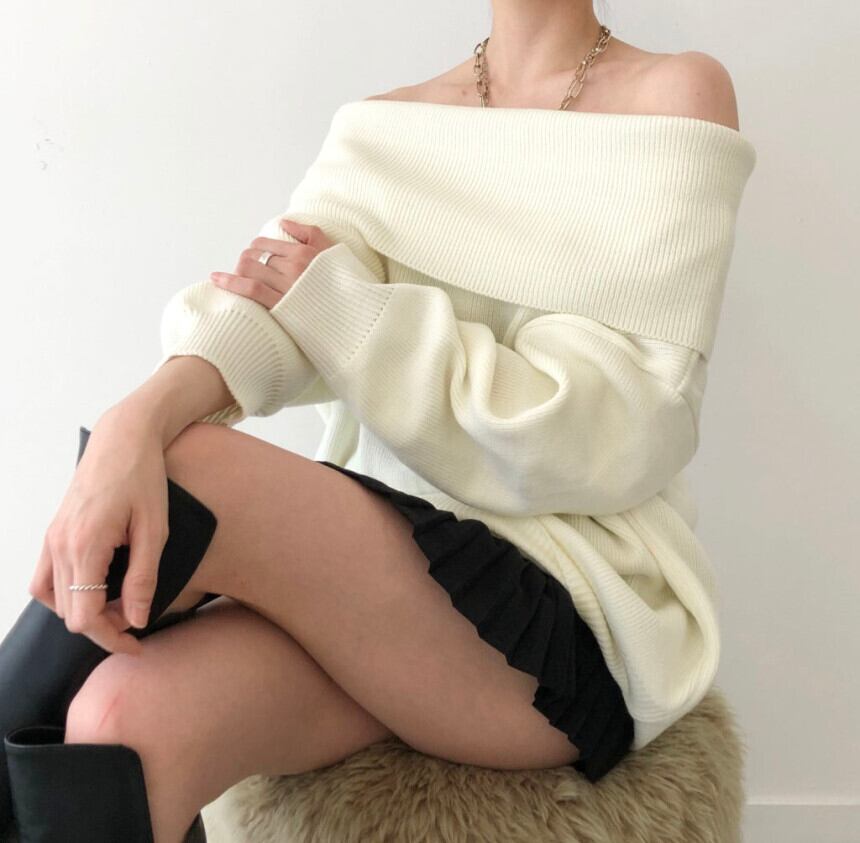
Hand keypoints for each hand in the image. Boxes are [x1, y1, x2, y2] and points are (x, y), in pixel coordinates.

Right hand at [29, 415, 170, 654]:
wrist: (123, 438)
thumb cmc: (144, 477)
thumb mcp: (155, 528)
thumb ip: (144, 577)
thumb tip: (135, 620)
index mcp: (86, 546)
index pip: (85, 617)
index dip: (111, 638)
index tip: (138, 644)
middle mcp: (60, 545)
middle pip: (70, 614)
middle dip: (103, 626)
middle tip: (137, 617)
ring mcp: (52, 538)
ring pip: (54, 600)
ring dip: (84, 611)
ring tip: (120, 603)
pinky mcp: (53, 532)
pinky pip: (44, 579)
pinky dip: (64, 594)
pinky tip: (93, 589)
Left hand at [209, 217, 335, 309]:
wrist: (357, 321)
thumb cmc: (347, 289)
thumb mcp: (336, 253)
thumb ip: (311, 233)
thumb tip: (284, 223)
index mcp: (306, 252)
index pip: (268, 243)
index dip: (256, 249)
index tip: (256, 258)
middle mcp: (295, 267)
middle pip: (255, 255)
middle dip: (247, 261)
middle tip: (247, 271)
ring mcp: (286, 286)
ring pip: (249, 268)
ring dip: (239, 271)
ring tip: (238, 277)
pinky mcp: (281, 306)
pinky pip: (250, 289)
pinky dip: (230, 282)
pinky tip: (217, 279)